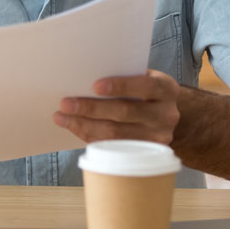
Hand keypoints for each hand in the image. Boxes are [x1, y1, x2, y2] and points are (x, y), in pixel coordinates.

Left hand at [53, 69, 180, 144]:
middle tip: (66, 103)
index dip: (121, 85)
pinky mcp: (144, 154)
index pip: (145, 86)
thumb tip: (86, 75)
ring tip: (63, 117)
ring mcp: (158, 137)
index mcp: (166, 89)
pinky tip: (75, 127)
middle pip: (125, 112)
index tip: (95, 85)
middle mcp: (166, 115)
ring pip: (116, 134)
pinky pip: (113, 147)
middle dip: (92, 108)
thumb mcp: (144, 77)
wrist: (165, 115)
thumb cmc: (145, 90)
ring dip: (85, 125)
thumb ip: (124, 75)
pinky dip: (90, 136)